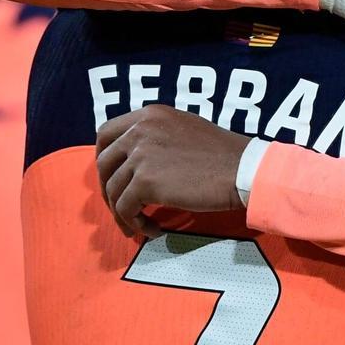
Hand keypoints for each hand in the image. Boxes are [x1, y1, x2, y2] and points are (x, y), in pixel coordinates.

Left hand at [95, 105, 249, 237]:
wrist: (241, 170)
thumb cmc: (221, 154)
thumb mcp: (183, 129)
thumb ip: (156, 136)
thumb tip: (136, 158)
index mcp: (148, 115)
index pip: (106, 133)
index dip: (104, 157)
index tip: (113, 176)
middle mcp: (139, 130)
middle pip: (103, 163)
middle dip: (107, 189)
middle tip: (121, 207)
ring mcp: (140, 155)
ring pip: (113, 190)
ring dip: (122, 213)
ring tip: (140, 225)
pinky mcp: (145, 181)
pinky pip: (126, 209)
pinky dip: (135, 223)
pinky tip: (153, 229)